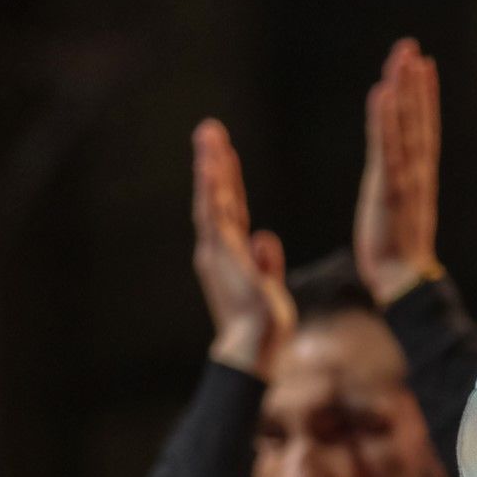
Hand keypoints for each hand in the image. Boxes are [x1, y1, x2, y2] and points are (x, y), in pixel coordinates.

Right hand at [191, 118, 295, 376]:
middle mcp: (218, 249)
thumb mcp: (268, 286)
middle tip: (209, 129)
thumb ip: (266, 263)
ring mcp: (218, 250)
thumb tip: (265, 239)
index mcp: (230, 255)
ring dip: (209, 165)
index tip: (226, 154)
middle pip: (215, 197)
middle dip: (212, 162)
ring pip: (212, 199)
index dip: (227, 180)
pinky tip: (212, 164)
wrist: (256, 347)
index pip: (230, 209)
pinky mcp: (223, 252)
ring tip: (208, 134)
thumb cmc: (263, 325)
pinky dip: (213, 187)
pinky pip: (216, 213)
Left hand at [354, 39, 444, 304]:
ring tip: (405, 57)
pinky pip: (388, 146)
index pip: (422, 131)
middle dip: (415, 83)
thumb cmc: (396, 261)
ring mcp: (405, 180)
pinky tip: (384, 92)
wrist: (401, 286)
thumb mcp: (398, 223)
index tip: (423, 67)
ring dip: (406, 90)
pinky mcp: (389, 190)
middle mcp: (416, 174)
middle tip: (410, 48)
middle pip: (418, 120)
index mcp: (417, 181)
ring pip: (407, 126)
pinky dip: (387, 118)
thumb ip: (403, 205)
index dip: (424, 98)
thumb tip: (403, 197)